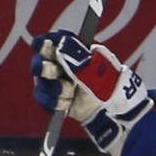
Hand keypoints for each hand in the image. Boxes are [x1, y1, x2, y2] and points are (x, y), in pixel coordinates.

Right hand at [30, 30, 155, 155]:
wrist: (115, 113)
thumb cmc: (109, 86)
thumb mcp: (94, 68)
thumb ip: (75, 56)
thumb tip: (58, 42)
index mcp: (73, 51)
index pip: (52, 42)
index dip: (45, 42)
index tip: (43, 44)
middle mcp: (62, 66)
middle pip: (41, 61)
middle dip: (45, 67)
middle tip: (53, 70)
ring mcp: (58, 83)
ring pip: (41, 81)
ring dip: (53, 87)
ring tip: (69, 92)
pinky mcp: (56, 100)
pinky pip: (43, 98)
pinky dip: (53, 101)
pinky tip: (66, 102)